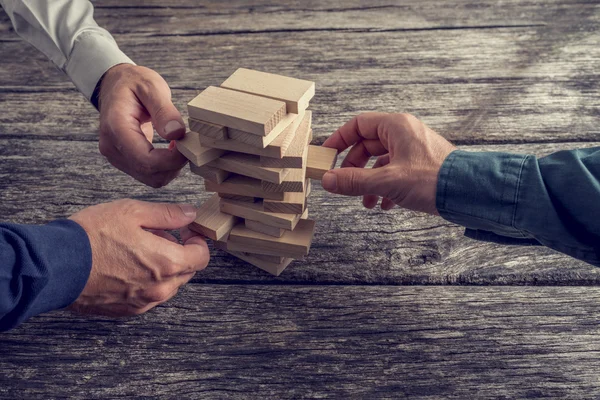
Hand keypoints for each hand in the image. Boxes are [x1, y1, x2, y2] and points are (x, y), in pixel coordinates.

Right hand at [68, 199, 208, 315]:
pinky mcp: (126, 310)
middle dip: (179, 253)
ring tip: (137, 250)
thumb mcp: (133, 212)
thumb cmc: (93, 236)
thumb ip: (167, 214)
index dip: (197, 241)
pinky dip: (146, 282)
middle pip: (186, 272)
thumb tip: (190, 214)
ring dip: (163, 269)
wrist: (55, 265)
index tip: (185, 232)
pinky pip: (148, 296)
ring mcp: (143, 302)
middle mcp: (160, 289)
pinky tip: (125, 266)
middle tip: (156, 236)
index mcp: (167, 264)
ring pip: (168, 286)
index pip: (201, 257)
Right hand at [98, 64, 187, 187]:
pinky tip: (171, 150)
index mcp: (116, 127)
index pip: (145, 160)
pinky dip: (164, 167)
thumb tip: (176, 134)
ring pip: (150, 178)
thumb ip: (164, 110)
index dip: (172, 160)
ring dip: (171, 168)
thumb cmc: (133, 83)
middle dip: (174, 164)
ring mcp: (116, 156)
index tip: (187, 144)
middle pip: (149, 174)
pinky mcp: (124, 160)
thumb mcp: (151, 86)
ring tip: (179, 145)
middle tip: (187, 143)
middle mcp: (112, 147)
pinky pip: (148, 174)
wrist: (115, 85)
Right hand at [322, 113, 455, 214]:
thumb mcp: (387, 181)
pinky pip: (395, 173)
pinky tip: (385, 206)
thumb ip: (354, 181)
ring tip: (366, 203)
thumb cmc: (433, 179)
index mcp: (396, 127)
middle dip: (354, 168)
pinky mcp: (422, 166)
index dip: (339, 140)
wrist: (470, 193)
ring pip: (381, 162)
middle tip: (344, 184)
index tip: (327, 155)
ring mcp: (414, 150)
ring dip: (369, 183)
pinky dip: (386, 188)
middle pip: (367, 145)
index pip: (358, 125)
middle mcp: (405, 134)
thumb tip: (327, 181)